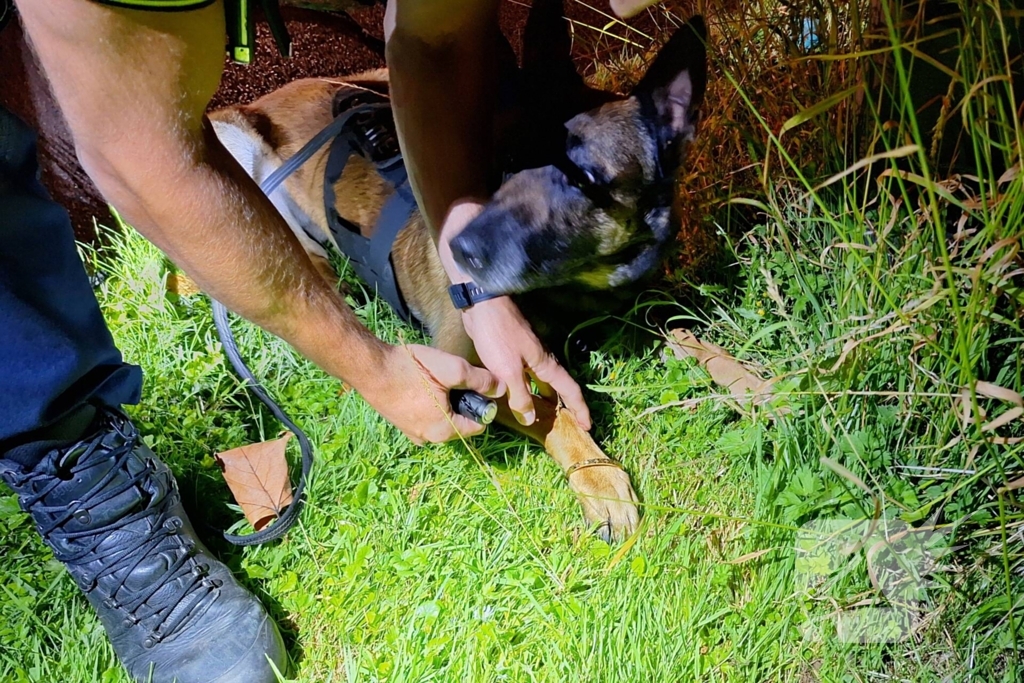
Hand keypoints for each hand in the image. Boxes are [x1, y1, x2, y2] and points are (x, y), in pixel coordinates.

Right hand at [361, 343, 505, 444]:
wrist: (370, 367)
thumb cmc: (411, 368)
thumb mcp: (452, 369)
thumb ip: (480, 380)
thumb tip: (501, 388)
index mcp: (444, 431)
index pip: (478, 426)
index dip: (481, 404)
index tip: (473, 386)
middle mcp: (429, 438)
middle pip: (460, 423)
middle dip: (462, 403)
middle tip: (452, 379)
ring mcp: (413, 433)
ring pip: (442, 419)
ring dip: (445, 402)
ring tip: (435, 380)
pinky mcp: (401, 425)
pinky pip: (426, 417)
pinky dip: (429, 404)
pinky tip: (421, 385)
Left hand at [438, 201, 591, 430]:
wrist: (482, 306)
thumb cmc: (499, 337)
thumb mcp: (509, 371)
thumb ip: (519, 395)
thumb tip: (530, 419)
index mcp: (546, 365)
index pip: (570, 390)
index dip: (580, 409)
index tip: (587, 426)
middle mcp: (541, 361)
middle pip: (559, 388)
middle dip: (565, 407)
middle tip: (568, 426)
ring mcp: (526, 356)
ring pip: (541, 383)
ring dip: (545, 400)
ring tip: (545, 417)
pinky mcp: (511, 353)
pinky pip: (526, 378)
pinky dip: (527, 391)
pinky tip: (518, 398)